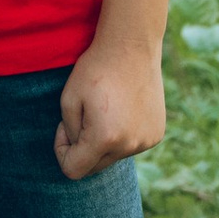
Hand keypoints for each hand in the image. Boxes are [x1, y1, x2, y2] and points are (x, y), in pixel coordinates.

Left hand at [54, 36, 167, 181]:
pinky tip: (123, 109)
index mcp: (104, 138)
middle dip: (82, 147)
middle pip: (94, 166)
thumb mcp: (68, 100)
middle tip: (82, 116)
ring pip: (113, 155)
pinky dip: (122, 135)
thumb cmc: (95, 70)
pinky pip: (131, 145)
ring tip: (105, 108)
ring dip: (104, 141)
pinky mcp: (156, 134)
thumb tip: (80, 148)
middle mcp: (129, 145)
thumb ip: (69, 133)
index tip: (64, 127)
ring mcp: (146, 141)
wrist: (132, 47)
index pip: (73, 170)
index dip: (62, 151)